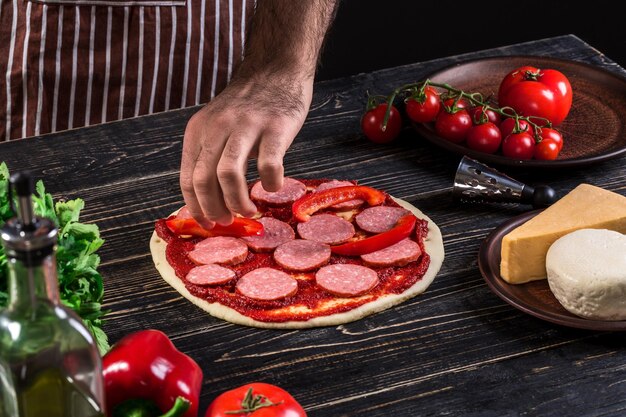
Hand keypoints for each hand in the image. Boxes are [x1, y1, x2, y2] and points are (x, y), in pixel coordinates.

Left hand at [180, 73, 312, 226]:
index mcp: (198, 131)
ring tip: (249, 210)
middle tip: (229, 221)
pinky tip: (273, 186)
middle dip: (214, 210)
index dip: (196, 208)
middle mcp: (217, 127)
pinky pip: (268, 165)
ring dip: (238, 202)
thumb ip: (210, 155)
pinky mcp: (275, 127)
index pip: (187, 179)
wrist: (275, 69)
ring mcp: (246, 126)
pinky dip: (270, 183)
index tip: (209, 224)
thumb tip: (209, 201)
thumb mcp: (217, 125)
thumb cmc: (248, 106)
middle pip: (203, 181)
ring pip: (229, 175)